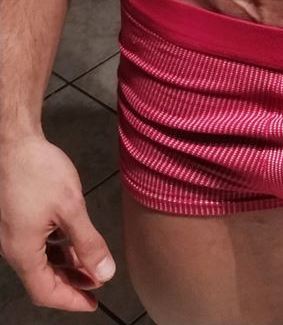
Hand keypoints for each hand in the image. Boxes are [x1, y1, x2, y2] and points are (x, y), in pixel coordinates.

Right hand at [0, 135, 115, 310]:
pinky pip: (38, 243)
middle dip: (72, 284)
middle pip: (43, 278)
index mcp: (23, 252)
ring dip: (67, 264)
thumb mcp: (71, 208)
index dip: (72, 300)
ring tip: (91, 263)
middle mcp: (15, 247)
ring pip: (42, 260)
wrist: (15, 143)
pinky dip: (57, 247)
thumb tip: (104, 272)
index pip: (46, 291)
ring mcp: (15, 233)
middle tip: (97, 285)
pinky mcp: (18, 218)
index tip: (93, 304)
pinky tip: (74, 240)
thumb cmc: (37, 171)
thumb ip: (88, 243)